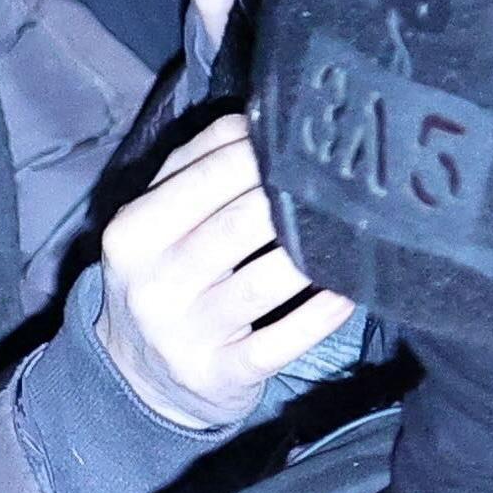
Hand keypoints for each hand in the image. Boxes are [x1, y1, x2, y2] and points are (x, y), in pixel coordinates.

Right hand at [92, 115, 353, 431]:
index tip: (311, 139)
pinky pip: (283, 340)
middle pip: (240, 224)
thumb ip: (197, 162)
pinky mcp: (220, 376)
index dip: (266, 152)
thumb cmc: (166, 275)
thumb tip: (260, 113)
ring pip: (267, 281)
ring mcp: (185, 335)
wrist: (138, 378)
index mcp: (133, 232)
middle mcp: (152, 283)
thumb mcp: (156, 220)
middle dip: (296, 198)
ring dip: (318, 252)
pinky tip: (350, 288)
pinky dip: (323, 312)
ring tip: (358, 228)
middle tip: (348, 182)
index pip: (207, 175)